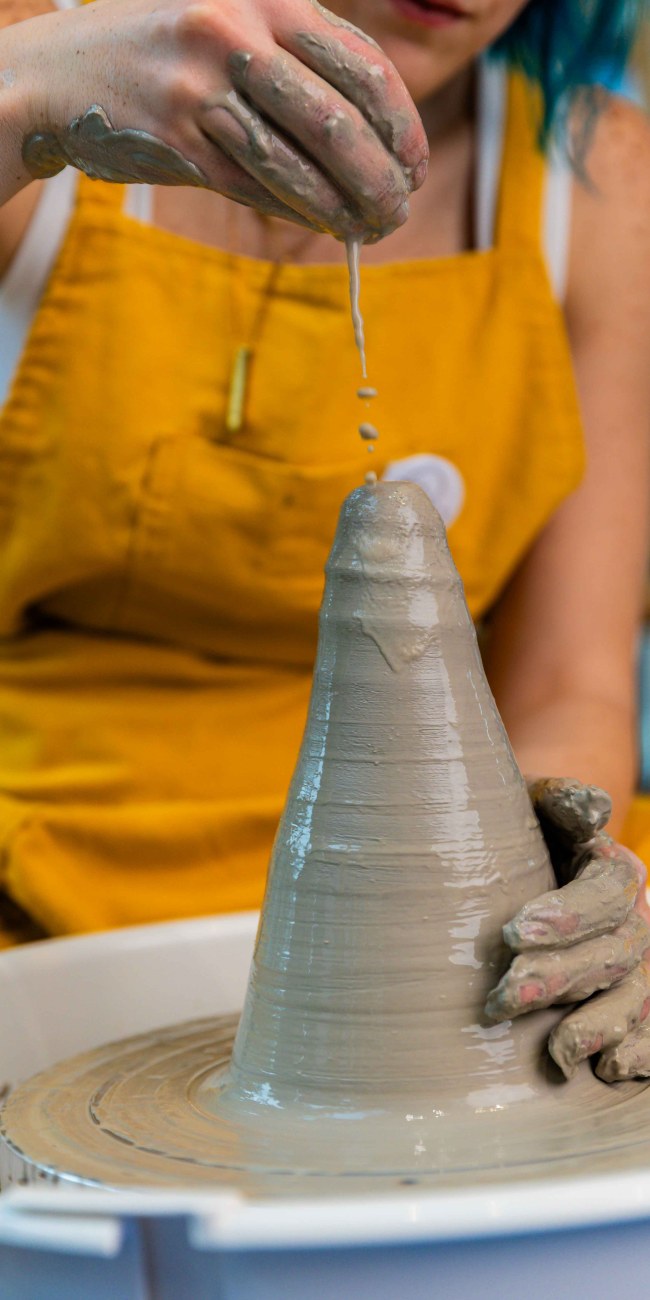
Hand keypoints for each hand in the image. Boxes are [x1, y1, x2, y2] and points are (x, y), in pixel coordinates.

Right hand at [9, 0, 426, 237]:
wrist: (59, 74)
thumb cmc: (163, 54)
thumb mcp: (230, 24)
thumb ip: (294, 61)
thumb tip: (373, 138)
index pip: (361, 64)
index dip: (402, 123)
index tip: (416, 165)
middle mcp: (236, 33)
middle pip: (337, 121)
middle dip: (381, 177)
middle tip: (399, 211)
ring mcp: (201, 88)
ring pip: (296, 165)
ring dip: (342, 208)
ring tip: (370, 229)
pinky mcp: (175, 141)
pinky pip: (253, 188)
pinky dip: (294, 211)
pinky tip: (321, 224)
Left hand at [485, 778, 649, 1081]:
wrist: (519, 858)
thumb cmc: (517, 827)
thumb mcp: (532, 802)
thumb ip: (562, 802)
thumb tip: (592, 809)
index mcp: (613, 870)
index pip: (605, 895)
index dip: (568, 916)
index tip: (513, 932)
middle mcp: (632, 920)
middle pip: (614, 954)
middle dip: (562, 978)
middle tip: (506, 994)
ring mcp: (634, 967)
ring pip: (634, 999)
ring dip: (597, 1027)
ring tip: (556, 1051)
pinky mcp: (625, 1003)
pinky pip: (649, 1033)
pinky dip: (638, 1054)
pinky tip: (609, 1070)